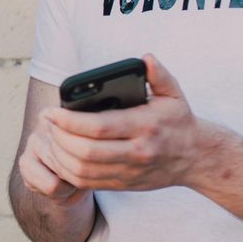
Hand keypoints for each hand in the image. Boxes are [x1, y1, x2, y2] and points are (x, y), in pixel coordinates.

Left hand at [38, 54, 221, 192]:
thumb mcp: (174, 94)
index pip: (99, 127)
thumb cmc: (179, 121)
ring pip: (82, 171)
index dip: (69, 121)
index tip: (51, 112)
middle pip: (85, 151)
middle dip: (58, 137)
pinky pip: (87, 183)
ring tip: (49, 137)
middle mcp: (137, 152)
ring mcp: (129, 171)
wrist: (196, 158)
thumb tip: (146, 58)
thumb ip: (159, 75)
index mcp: (145, 126)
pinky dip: (67, 171)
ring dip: (58, 156)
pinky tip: (59, 156)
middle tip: (45, 122)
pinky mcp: (123, 183)